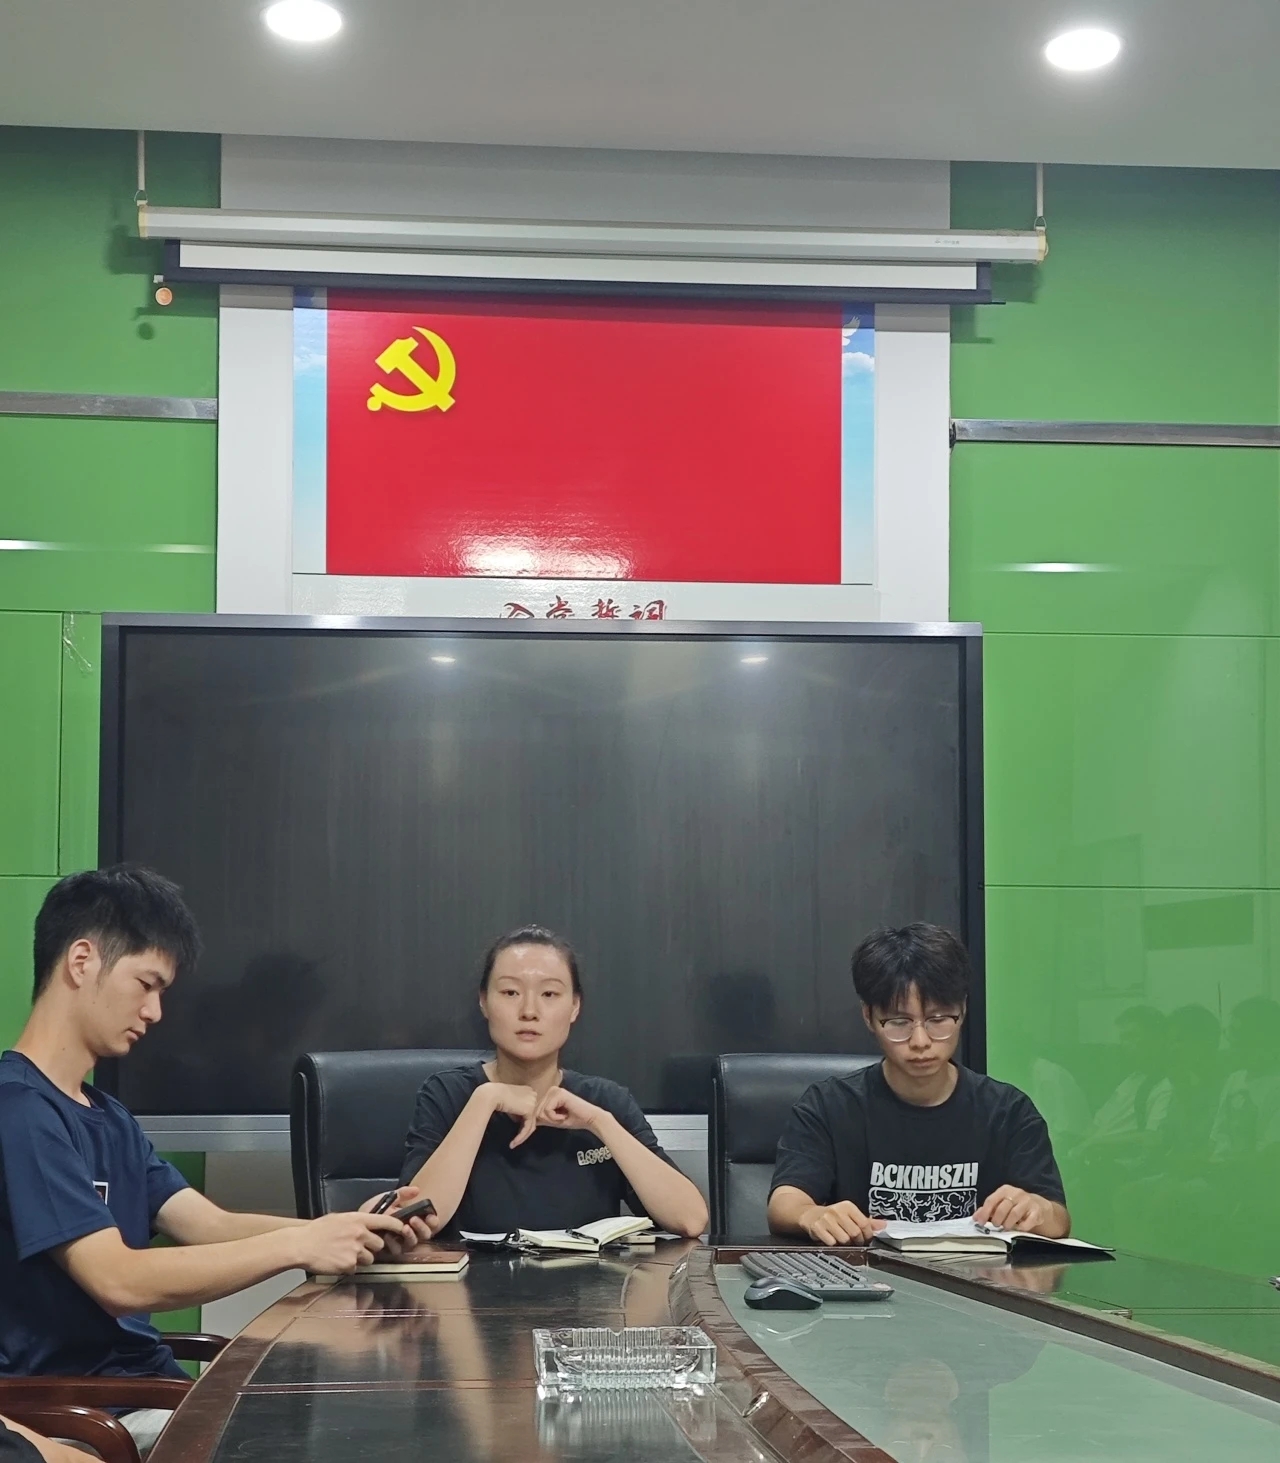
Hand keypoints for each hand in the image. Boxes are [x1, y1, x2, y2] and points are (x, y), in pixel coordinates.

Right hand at [293, 1211, 408, 1273]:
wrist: (302, 1245)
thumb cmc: (318, 1231)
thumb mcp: (339, 1218)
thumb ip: (355, 1222)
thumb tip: (367, 1225)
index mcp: (358, 1219)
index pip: (386, 1221)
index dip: (396, 1226)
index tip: (403, 1229)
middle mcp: (360, 1233)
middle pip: (379, 1244)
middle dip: (372, 1248)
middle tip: (358, 1247)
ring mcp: (355, 1250)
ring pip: (369, 1258)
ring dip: (361, 1259)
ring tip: (344, 1254)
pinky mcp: (349, 1264)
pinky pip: (356, 1268)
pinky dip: (349, 1267)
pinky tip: (337, 1261)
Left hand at [359, 1185, 433, 1250]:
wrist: (358, 1218)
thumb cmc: (377, 1207)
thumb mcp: (390, 1197)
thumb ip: (403, 1193)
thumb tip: (417, 1190)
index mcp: (415, 1219)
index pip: (431, 1223)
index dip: (433, 1221)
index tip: (429, 1215)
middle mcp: (411, 1231)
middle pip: (425, 1235)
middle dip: (422, 1227)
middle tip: (414, 1219)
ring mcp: (402, 1242)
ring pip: (412, 1243)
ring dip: (410, 1235)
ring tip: (403, 1227)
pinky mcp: (390, 1250)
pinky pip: (397, 1250)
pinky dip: (394, 1243)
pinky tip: (388, 1235)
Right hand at [483, 1082, 540, 1147]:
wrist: (491, 1095)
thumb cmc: (497, 1098)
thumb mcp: (511, 1104)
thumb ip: (518, 1110)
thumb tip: (520, 1122)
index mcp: (529, 1091)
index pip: (529, 1110)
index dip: (523, 1122)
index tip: (515, 1131)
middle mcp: (533, 1095)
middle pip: (531, 1117)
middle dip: (524, 1130)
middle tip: (515, 1140)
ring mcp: (533, 1102)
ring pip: (530, 1124)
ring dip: (522, 1137)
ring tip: (513, 1144)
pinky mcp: (530, 1110)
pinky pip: (527, 1127)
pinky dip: (520, 1136)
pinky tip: (513, 1143)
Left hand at [529, 1087, 606, 1138]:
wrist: (589, 1119)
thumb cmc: (572, 1119)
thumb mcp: (553, 1119)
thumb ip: (541, 1117)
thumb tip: (525, 1120)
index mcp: (548, 1095)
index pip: (535, 1110)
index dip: (543, 1120)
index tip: (556, 1120)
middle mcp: (550, 1090)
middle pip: (537, 1112)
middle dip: (548, 1120)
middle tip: (562, 1119)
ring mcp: (554, 1090)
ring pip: (541, 1112)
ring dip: (553, 1119)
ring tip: (564, 1116)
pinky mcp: (558, 1094)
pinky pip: (547, 1111)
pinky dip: (556, 1118)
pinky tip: (565, 1115)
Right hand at [798, 1200, 885, 1245]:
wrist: (810, 1215)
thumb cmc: (833, 1217)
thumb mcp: (850, 1216)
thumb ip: (868, 1222)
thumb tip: (884, 1225)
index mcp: (848, 1206)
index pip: (865, 1223)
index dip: (868, 1235)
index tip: (865, 1238)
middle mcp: (837, 1211)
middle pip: (855, 1233)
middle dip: (857, 1241)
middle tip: (854, 1241)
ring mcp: (826, 1219)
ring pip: (844, 1239)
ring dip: (845, 1244)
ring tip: (842, 1240)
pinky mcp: (818, 1228)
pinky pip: (832, 1243)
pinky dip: (834, 1245)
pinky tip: (832, 1240)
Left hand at [974, 1186, 1054, 1233]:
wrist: (1039, 1206)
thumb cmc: (1016, 1206)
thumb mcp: (1002, 1204)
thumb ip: (989, 1209)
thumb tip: (976, 1217)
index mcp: (1005, 1190)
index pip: (991, 1200)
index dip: (984, 1212)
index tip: (980, 1222)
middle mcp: (1016, 1193)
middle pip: (1002, 1208)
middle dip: (997, 1219)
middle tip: (996, 1226)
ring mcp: (1027, 1202)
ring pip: (1014, 1214)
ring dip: (1008, 1224)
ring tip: (1006, 1228)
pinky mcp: (1037, 1211)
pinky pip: (1028, 1221)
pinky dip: (1022, 1227)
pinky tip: (1019, 1228)